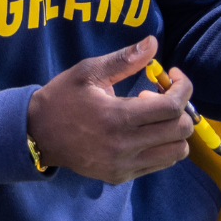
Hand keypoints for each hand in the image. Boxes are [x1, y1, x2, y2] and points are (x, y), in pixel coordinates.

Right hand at [26, 36, 194, 184]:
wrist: (37, 134)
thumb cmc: (63, 97)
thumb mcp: (89, 72)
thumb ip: (124, 59)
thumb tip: (154, 43)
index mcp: (118, 117)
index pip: (172, 107)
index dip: (183, 87)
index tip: (173, 74)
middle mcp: (124, 146)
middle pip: (180, 131)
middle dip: (182, 107)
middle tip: (160, 95)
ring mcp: (124, 165)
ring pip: (176, 152)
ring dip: (174, 130)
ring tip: (152, 116)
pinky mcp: (120, 176)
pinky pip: (160, 164)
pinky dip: (163, 145)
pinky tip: (144, 130)